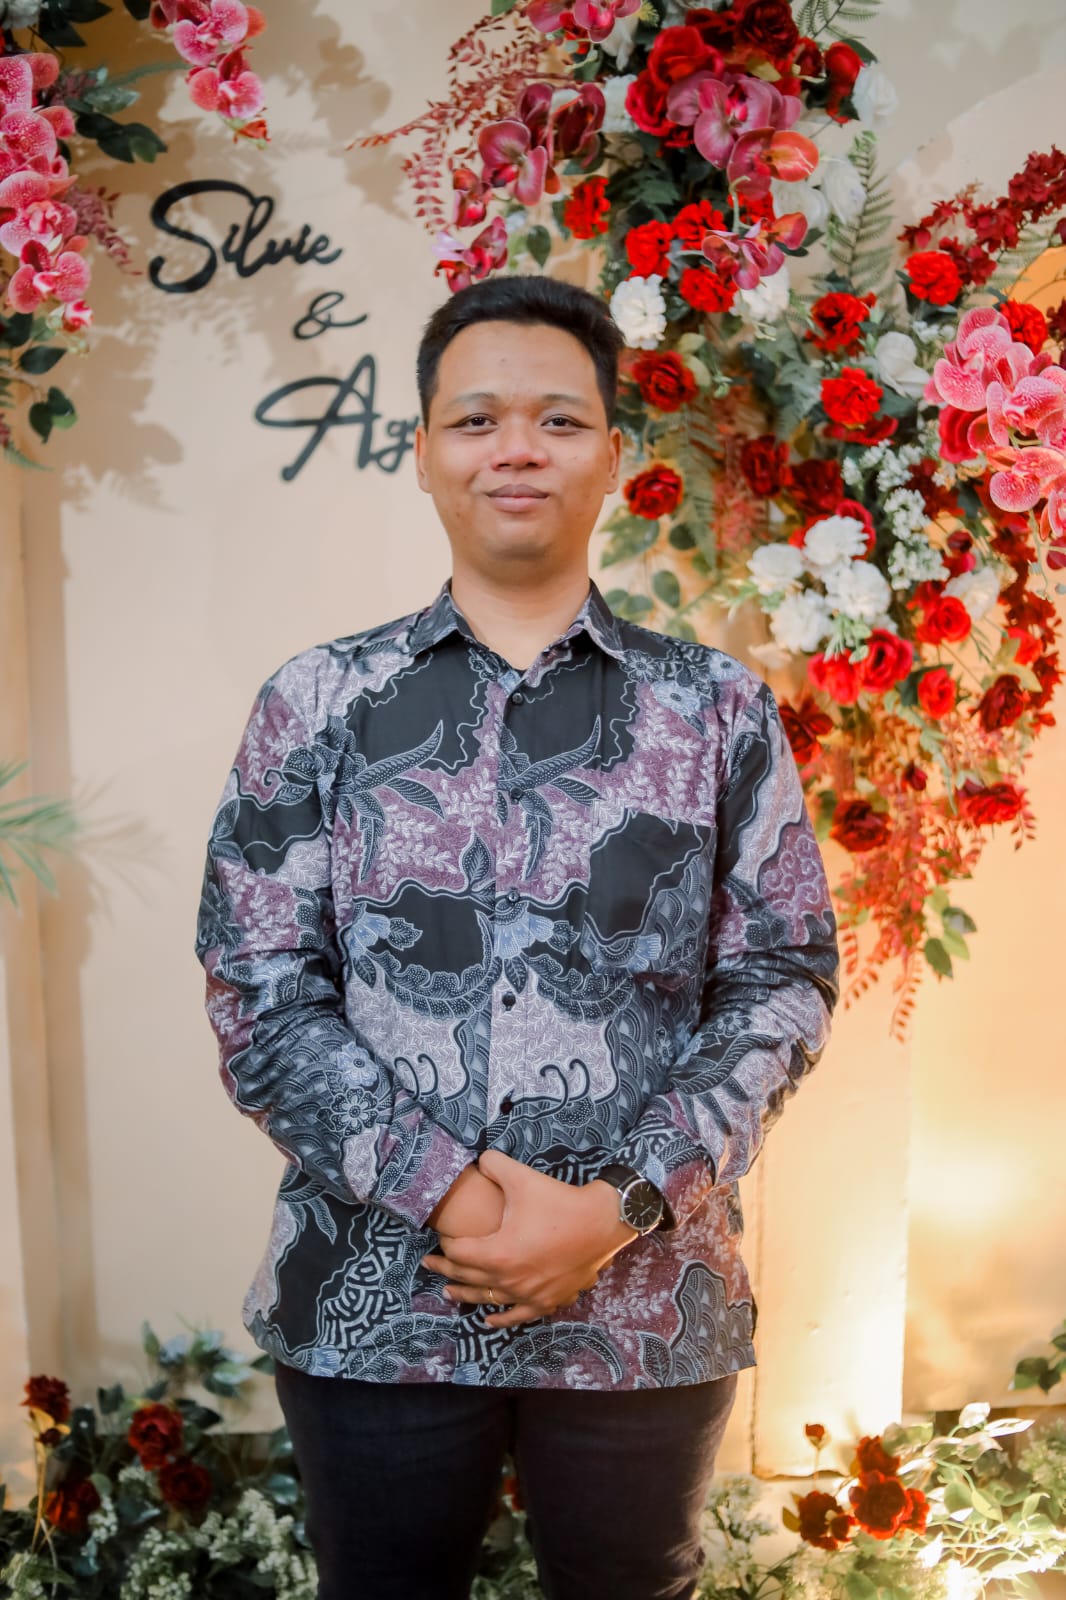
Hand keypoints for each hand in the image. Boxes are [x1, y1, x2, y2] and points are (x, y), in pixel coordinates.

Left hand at [421, 1149, 637, 1328]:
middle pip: (468, 1278)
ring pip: (489, 1299)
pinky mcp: (548, 1300)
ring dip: (466, 1295)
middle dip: (446, 1270)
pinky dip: (502, 1318)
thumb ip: (493, 1165)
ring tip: (449, 1293)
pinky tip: (490, 1320)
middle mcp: (510, 1280)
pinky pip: (519, 1315)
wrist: (602, 1223)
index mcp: (498, 1254)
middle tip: (429, 1264)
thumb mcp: (522, 1177)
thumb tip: (479, 1160)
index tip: (440, 1236)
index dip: (446, 1244)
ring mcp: (529, 1294)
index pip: (459, 1253)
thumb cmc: (560, 1202)